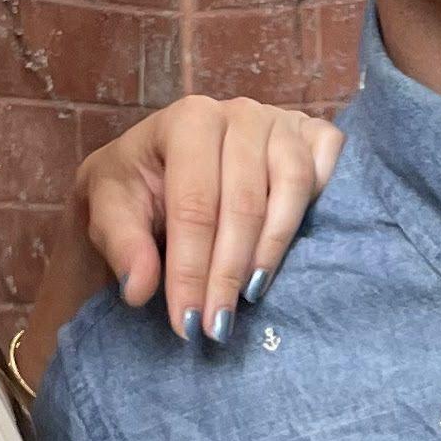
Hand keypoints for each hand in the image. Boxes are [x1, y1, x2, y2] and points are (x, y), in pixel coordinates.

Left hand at [75, 95, 343, 346]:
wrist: (166, 163)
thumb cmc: (137, 186)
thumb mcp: (110, 211)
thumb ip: (122, 245)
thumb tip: (140, 288)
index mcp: (187, 122)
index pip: (194, 204)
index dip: (191, 269)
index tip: (187, 322)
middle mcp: (240, 114)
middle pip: (244, 202)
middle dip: (227, 273)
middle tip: (217, 326)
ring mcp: (281, 122)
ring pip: (292, 186)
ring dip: (272, 250)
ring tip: (251, 295)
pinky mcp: (313, 135)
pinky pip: (330, 166)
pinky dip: (322, 202)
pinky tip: (300, 247)